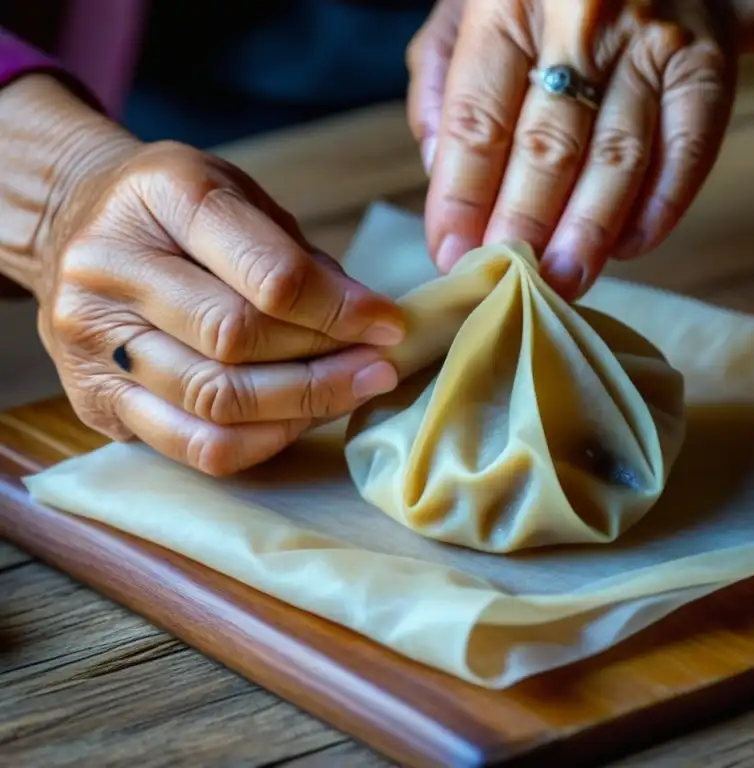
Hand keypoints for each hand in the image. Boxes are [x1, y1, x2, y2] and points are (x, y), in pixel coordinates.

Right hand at [37, 140, 405, 475]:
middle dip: (326, 362)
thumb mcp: (241, 199)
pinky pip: (194, 445)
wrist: (74, 224)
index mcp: (161, 196)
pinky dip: (262, 440)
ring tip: (353, 390)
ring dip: (304, 405)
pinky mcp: (95, 400)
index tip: (389, 325)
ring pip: (217, 402)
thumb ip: (299, 259)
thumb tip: (371, 322)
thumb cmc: (179, 213)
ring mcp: (92, 341)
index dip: (339, 310)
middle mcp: (110, 268)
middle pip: (237, 342)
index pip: (266, 275)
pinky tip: (299, 418)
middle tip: (379, 366)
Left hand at [407, 0, 735, 298]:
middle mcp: (582, 15)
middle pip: (548, 144)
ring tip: (564, 283)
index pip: (478, 119)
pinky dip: (661, 205)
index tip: (452, 256)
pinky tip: (631, 246)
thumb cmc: (548, 0)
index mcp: (508, 1)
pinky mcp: (705, 64)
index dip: (462, 197)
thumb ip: (443, 83)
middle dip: (524, 225)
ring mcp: (651, 39)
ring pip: (618, 155)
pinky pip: (687, 147)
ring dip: (589, 231)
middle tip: (509, 283)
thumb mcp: (473, 11)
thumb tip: (439, 170)